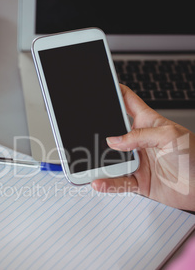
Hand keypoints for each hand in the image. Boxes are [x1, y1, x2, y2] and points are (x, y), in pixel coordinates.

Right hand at [92, 84, 194, 210]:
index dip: (114, 91)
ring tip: (89, 164)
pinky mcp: (138, 180)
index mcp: (148, 122)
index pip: (127, 101)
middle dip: (98, 133)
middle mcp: (139, 141)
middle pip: (112, 133)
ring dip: (99, 163)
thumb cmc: (194, 156)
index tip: (100, 86)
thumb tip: (114, 140)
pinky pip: (117, 182)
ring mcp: (137, 161)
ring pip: (111, 160)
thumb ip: (140, 136)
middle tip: (84, 134)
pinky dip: (107, 183)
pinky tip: (99, 181)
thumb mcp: (170, 136)